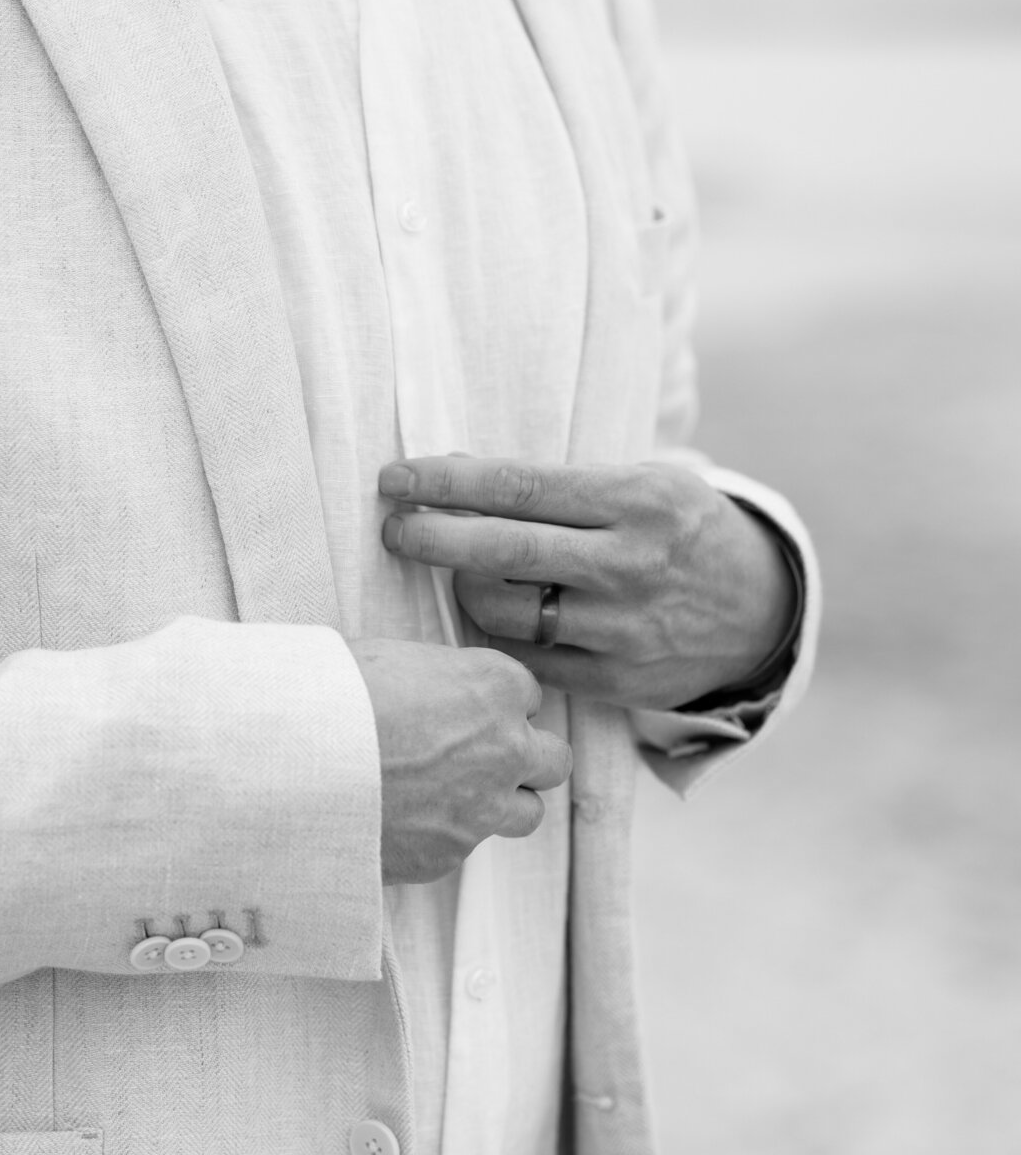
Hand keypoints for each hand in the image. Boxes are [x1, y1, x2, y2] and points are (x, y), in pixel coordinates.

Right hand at [349, 639, 572, 884]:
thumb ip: (433, 681)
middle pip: (553, 760)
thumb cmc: (332, 695)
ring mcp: (482, 808)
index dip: (494, 704)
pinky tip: (400, 820)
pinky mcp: (448, 854)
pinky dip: (441, 836)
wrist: (292, 765)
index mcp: (493, 686)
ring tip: (453, 796)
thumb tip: (428, 694)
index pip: (527, 695)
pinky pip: (464, 847)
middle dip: (523, 758)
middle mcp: (504, 748)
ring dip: (502, 803)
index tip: (466, 710)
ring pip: (528, 813)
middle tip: (481, 756)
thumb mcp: (391, 660)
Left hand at [378, 456, 796, 710]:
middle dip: (433, 538)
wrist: (761, 612)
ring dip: (464, 589)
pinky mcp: (618, 681)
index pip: (518, 487)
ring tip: (459, 573)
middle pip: (504, 551)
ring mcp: (625, 628)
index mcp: (637, 500)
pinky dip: (499, 634)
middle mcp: (631, 564)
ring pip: (507, 611)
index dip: (447, 483)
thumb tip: (452, 473)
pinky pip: (529, 659)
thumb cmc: (679, 531)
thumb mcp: (642, 485)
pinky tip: (494, 615)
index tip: (396, 478)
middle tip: (394, 529)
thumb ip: (557, 485)